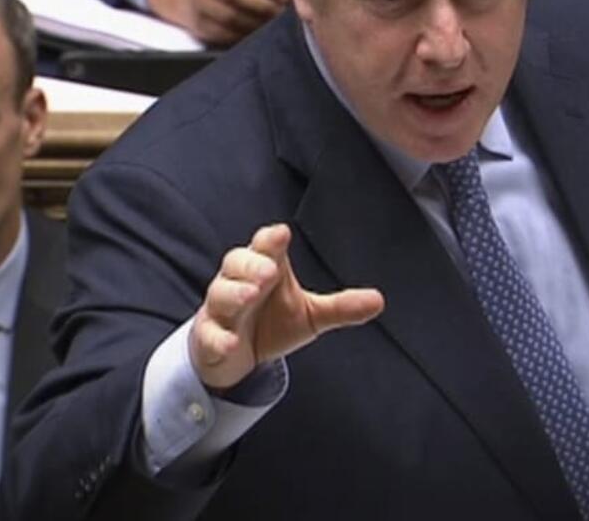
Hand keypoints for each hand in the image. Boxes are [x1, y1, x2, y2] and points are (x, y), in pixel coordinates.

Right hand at [189, 223, 384, 388]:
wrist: (235, 354)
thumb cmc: (272, 322)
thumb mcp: (310, 315)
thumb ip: (340, 307)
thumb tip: (379, 301)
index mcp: (264, 268)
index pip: (264, 246)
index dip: (271, 239)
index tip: (282, 233)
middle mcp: (238, 283)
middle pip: (237, 263)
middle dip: (251, 265)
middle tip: (268, 271)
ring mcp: (220, 310)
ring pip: (220, 295)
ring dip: (233, 293)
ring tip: (249, 296)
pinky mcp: (208, 338)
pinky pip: (209, 335)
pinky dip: (218, 338)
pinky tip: (230, 343)